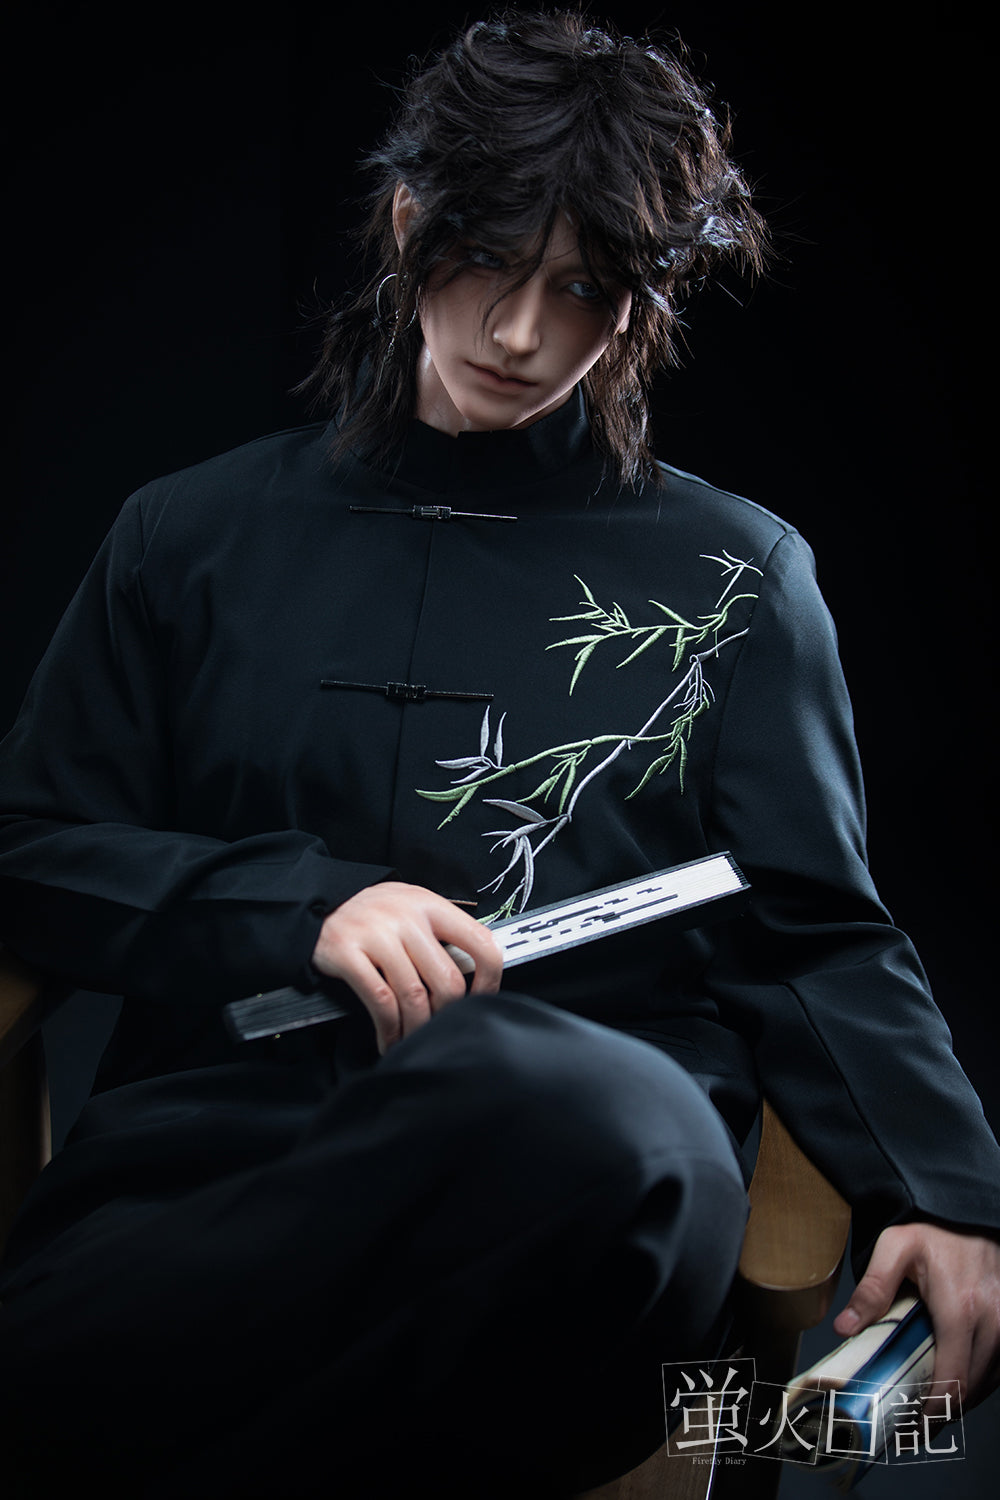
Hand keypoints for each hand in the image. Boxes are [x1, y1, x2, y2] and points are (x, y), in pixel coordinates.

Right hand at [311, 881, 503, 1052]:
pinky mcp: (348, 952)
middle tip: (439, 1027)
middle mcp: (407, 917)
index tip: (483, 999)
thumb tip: (474, 973)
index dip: (490, 979)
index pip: (480, 941)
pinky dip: (389, 1029)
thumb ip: (441, 931)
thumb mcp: (411, 906)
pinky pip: (380, 1002)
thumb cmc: (372, 912)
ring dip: (417, 1028)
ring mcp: (377, 934)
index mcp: (430, 906)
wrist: (317, 902)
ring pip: (414, 996)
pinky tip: (389, 1038)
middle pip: (446, 981)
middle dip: (446, 1014)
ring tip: (413, 1039)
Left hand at [834, 1222, 999, 1409]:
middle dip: (941, 1415)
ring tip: (927, 1412)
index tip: (909, 1429)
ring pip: (986, 1385)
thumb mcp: (895, 1247)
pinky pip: (998, 1370)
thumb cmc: (934, 1231)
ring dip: (959, 1403)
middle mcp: (993, 1322)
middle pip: (970, 1390)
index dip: (932, 1414)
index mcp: (962, 1308)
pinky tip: (953, 1387)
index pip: (952, 1380)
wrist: (968, 1215)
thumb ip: (872, 1288)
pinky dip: (976, 1385)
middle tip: (910, 1427)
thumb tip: (845, 1328)